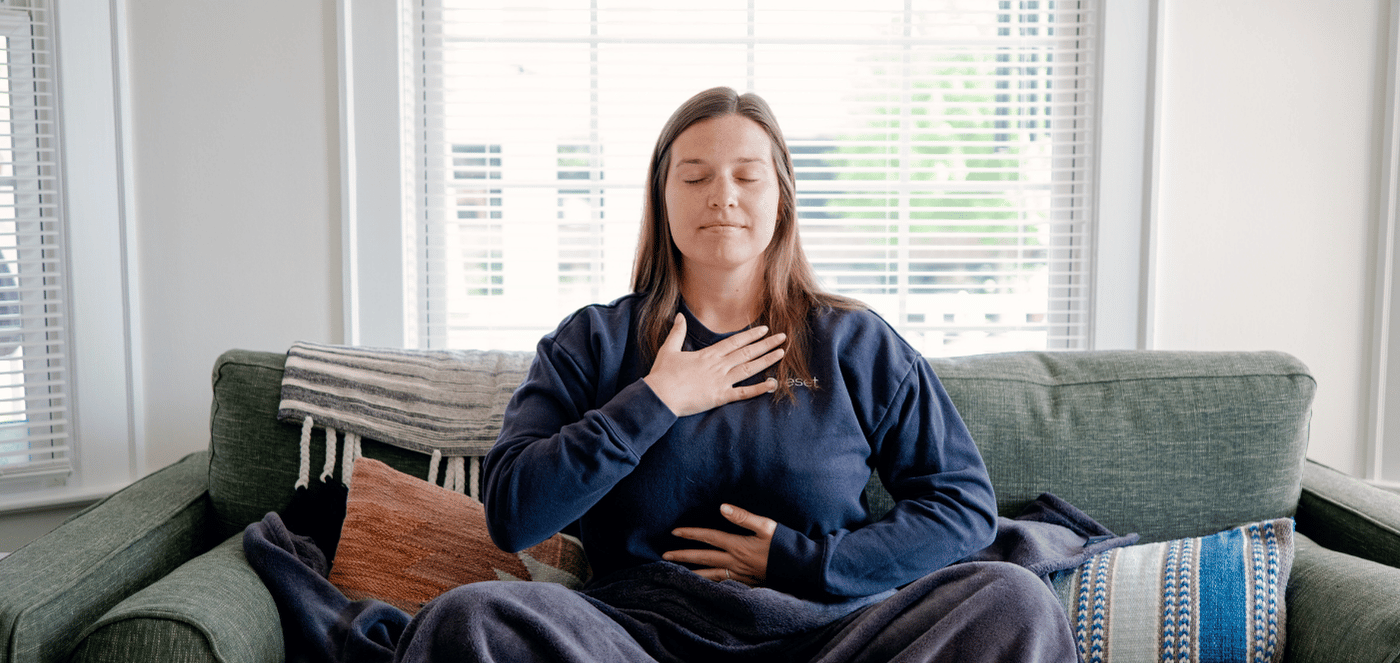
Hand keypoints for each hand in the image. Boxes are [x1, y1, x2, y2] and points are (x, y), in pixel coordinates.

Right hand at [643, 313, 785, 417]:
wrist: (660, 396)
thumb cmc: (662, 374)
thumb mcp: (668, 349)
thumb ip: (677, 332)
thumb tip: (679, 315)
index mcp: (708, 355)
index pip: (734, 342)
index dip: (751, 335)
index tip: (764, 329)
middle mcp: (718, 366)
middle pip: (747, 352)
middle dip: (766, 344)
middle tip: (782, 337)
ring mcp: (721, 381)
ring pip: (749, 369)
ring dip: (766, 361)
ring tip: (781, 353)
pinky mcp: (720, 397)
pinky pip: (743, 393)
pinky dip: (758, 389)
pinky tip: (772, 384)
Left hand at [663, 504, 776, 585]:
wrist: (800, 568)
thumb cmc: (785, 544)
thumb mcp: (766, 526)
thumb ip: (743, 516)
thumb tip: (722, 507)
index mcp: (738, 545)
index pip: (709, 537)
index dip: (691, 534)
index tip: (674, 532)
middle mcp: (735, 562)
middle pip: (703, 558)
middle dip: (682, 556)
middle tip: (664, 556)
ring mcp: (739, 574)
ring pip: (710, 574)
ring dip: (691, 572)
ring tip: (675, 572)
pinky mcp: (746, 583)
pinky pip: (721, 584)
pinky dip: (708, 584)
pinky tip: (701, 585)